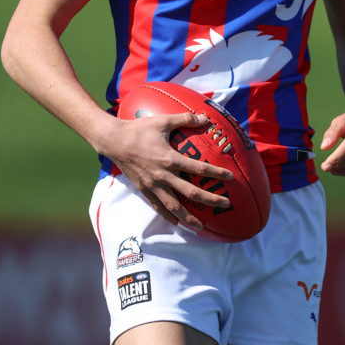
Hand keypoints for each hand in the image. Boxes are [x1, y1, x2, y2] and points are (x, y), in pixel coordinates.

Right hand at [105, 113, 233, 228]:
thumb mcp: (163, 121)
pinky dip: (168, 216)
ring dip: (189, 217)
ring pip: (174, 206)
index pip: (198, 168)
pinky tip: (178, 223)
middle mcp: (162, 176)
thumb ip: (185, 119)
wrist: (114, 141)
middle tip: (225, 205)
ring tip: (202, 227)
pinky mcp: (143, 190)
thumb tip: (204, 117)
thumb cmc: (139, 129)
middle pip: (190, 192)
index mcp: (169, 159)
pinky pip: (158, 207)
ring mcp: (152, 185)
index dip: (216, 172)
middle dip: (210, 200)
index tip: (231, 177)